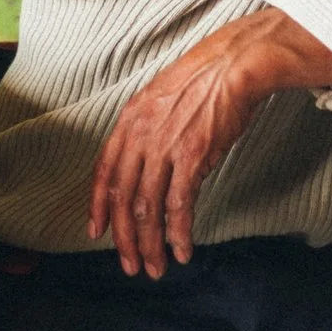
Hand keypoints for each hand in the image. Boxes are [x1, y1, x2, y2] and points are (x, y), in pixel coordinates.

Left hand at [86, 6, 331, 276]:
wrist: (234, 64)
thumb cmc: (205, 78)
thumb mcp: (160, 96)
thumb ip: (147, 130)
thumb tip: (147, 164)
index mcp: (129, 120)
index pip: (104, 171)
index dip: (98, 206)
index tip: (97, 231)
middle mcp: (141, 136)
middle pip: (124, 198)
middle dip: (125, 237)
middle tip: (130, 264)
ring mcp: (165, 148)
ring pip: (149, 208)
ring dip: (151, 243)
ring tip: (155, 267)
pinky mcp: (193, 158)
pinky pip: (180, 206)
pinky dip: (179, 233)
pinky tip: (181, 250)